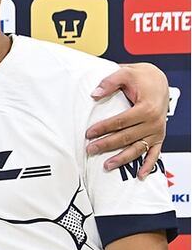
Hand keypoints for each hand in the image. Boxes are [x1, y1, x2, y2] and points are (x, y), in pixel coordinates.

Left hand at [86, 63, 167, 177]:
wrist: (159, 81)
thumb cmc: (142, 78)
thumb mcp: (125, 73)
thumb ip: (109, 83)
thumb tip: (94, 94)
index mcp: (146, 108)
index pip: (120, 122)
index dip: (103, 128)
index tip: (88, 134)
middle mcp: (154, 122)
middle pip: (126, 137)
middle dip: (107, 145)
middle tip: (90, 150)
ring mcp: (157, 131)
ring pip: (138, 148)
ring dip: (123, 159)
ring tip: (107, 165)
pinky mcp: (159, 136)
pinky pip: (155, 153)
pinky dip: (149, 165)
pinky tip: (140, 175)